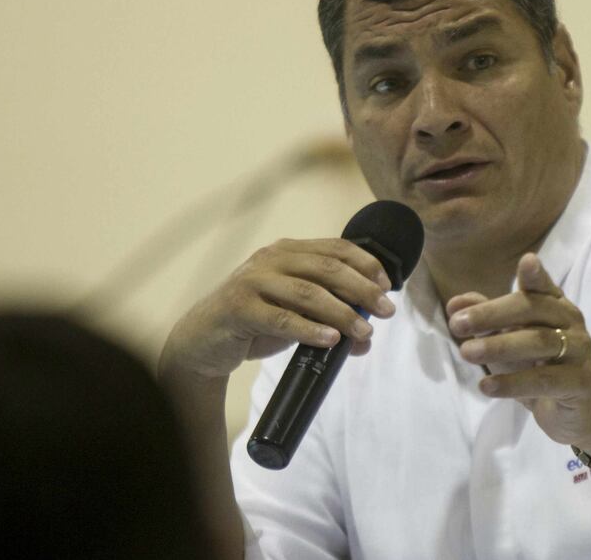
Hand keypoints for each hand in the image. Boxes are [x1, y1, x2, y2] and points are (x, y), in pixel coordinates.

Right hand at [160, 238, 396, 380]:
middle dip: (362, 289)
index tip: (388, 286)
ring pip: (307, 293)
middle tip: (386, 311)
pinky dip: (310, 329)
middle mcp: (271, 259)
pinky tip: (331, 340)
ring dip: (342, 313)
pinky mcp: (238, 308)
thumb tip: (367, 338)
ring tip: (364, 332)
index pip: (335, 248)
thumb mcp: (295, 315)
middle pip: (327, 268)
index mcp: (288, 251)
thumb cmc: (255, 324)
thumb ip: (327, 318)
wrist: (202, 342)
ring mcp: (252, 281)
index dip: (366, 264)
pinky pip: (281, 318)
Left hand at [447, 253, 590, 451]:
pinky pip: (545, 381)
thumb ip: (486, 319)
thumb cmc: (540, 367)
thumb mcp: (510, 341)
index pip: (544, 287)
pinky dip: (514, 383)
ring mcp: (580, 352)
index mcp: (556, 306)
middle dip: (493, 314)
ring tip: (466, 353)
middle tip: (457, 324)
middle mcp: (572, 323)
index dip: (536, 275)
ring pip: (540, 343)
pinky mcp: (580, 383)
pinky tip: (487, 386)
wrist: (576, 411)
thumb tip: (455, 305)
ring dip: (499, 346)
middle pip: (534, 310)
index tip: (526, 261)